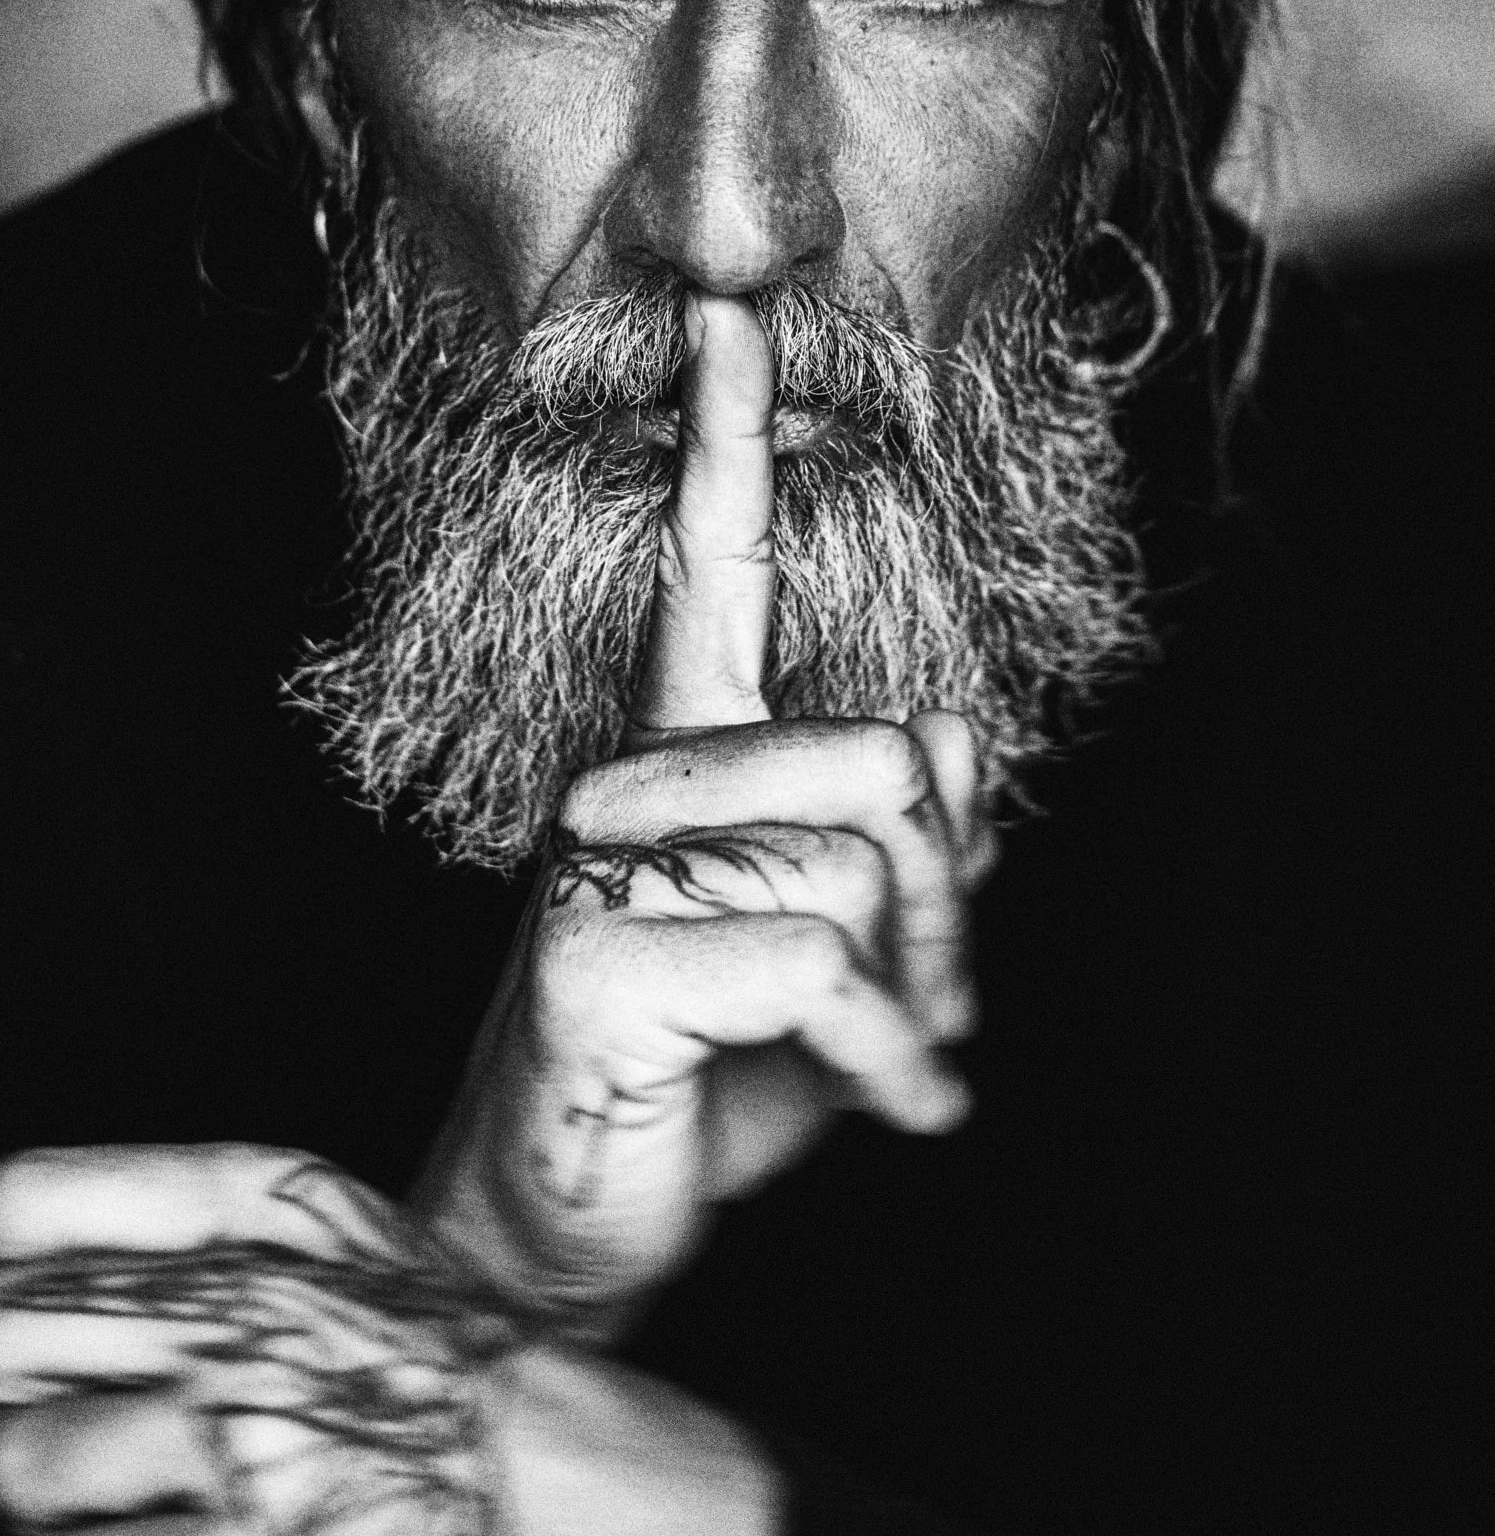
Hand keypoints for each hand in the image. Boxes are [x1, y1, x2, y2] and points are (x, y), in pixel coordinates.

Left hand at [0, 1144, 779, 1535]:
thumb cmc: (529, 1430)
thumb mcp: (392, 1299)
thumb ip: (244, 1284)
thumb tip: (31, 1311)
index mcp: (302, 1225)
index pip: (39, 1205)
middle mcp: (272, 1304)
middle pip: (13, 1340)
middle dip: (41, 1407)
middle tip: (107, 1455)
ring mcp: (269, 1431)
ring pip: (37, 1469)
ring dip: (80, 1519)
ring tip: (171, 1535)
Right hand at [418, 293, 997, 1339]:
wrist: (580, 1224)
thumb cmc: (719, 1078)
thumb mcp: (851, 959)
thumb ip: (911, 846)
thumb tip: (955, 726)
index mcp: (686, 761)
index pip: (711, 577)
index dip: (725, 444)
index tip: (729, 311)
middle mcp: (632, 782)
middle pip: (883, 756)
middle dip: (951, 901)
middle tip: (939, 1000)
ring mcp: (599, 864)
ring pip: (862, 867)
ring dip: (922, 996)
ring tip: (896, 1062)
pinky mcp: (594, 958)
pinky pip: (823, 970)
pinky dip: (890, 1068)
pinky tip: (888, 1113)